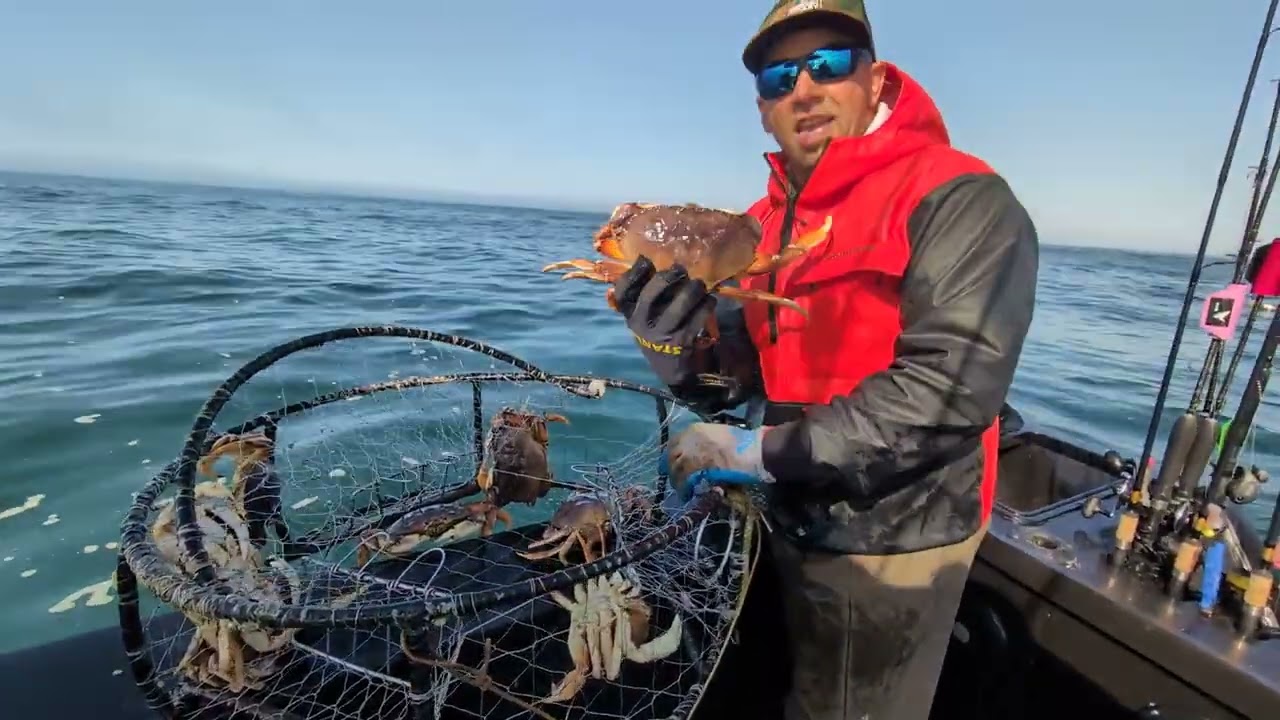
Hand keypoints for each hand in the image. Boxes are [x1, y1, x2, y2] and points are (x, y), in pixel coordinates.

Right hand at [613, 256, 715, 390]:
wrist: (669, 367)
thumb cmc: (656, 332)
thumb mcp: (642, 316)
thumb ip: (641, 292)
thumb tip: (643, 259)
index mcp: (630, 314)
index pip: (622, 292)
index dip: (632, 274)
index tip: (646, 261)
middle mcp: (642, 323)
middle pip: (650, 294)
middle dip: (668, 277)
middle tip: (681, 270)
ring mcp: (663, 332)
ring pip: (680, 304)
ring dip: (693, 289)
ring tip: (699, 285)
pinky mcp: (683, 340)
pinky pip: (698, 316)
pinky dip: (707, 304)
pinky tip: (709, 300)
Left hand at [658, 423, 772, 500]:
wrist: (755, 449)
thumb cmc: (742, 444)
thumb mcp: (718, 437)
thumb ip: (704, 445)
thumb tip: (696, 459)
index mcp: (695, 429)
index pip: (673, 443)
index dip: (671, 456)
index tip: (672, 466)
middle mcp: (689, 438)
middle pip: (671, 456)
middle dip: (672, 470)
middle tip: (677, 481)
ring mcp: (693, 451)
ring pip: (676, 468)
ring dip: (677, 481)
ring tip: (683, 490)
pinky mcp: (699, 466)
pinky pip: (685, 478)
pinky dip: (684, 487)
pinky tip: (687, 494)